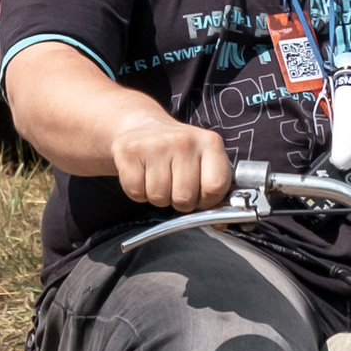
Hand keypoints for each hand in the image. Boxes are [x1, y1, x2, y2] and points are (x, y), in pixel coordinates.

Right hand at [109, 103, 232, 210]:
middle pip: (184, 198)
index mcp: (210, 143)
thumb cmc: (177, 153)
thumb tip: (220, 224)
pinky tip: (143, 175)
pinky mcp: (130, 151)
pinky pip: (136, 193)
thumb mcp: (203, 163)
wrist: (141, 126)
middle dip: (180, 201)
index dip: (207, 200)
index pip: (215, 186)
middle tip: (175, 186)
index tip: (200, 195)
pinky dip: (138, 192)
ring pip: (159, 198)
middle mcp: (184, 141)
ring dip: (158, 197)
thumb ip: (215, 192)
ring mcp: (156, 145)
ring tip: (159, 179)